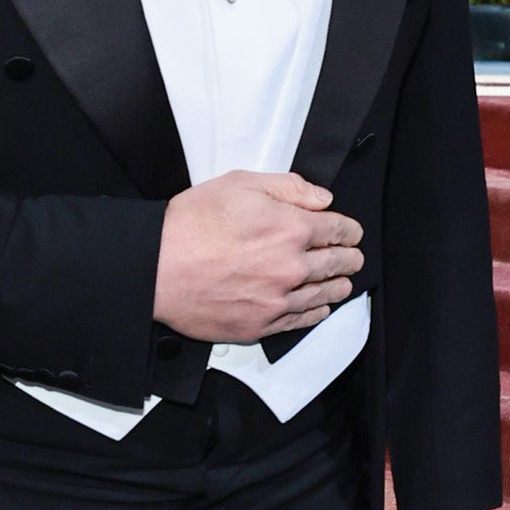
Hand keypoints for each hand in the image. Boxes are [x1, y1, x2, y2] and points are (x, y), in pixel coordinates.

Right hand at [153, 173, 361, 342]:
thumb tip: (322, 199)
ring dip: (337, 287)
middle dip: (349, 258)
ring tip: (342, 284)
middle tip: (353, 258)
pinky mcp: (259, 326)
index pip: (339, 230)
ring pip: (323, 296)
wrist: (156, 268)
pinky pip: (300, 322)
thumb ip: (289, 188)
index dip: (350, 230)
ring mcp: (277, 301)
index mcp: (292, 229)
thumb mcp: (240, 184)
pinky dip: (316, 313)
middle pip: (337, 265)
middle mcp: (292, 268)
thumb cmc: (191, 223)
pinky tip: (320, 308)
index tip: (352, 233)